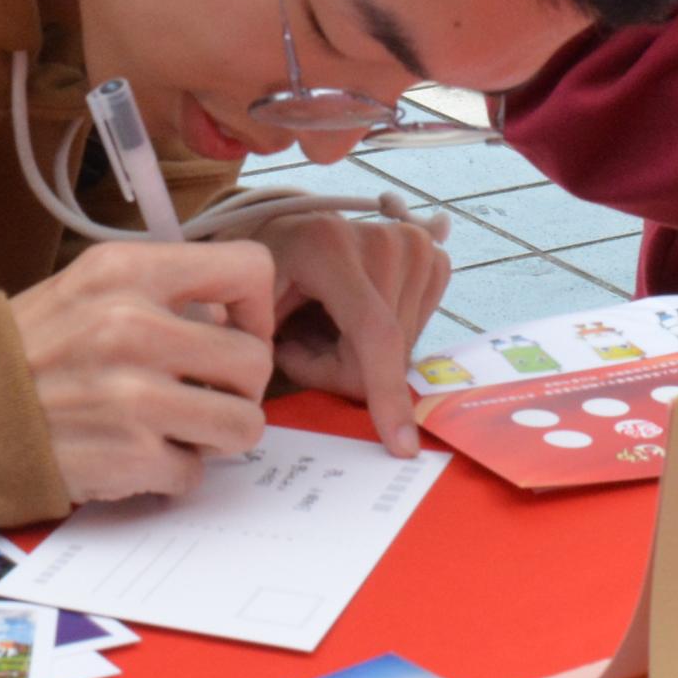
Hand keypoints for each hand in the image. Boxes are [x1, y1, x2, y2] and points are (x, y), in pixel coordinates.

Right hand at [12, 240, 274, 503]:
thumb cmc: (24, 354)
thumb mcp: (86, 290)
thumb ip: (157, 293)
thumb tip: (231, 321)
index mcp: (126, 273)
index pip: (247, 270)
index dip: (257, 309)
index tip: (235, 333)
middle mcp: (134, 326)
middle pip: (256, 360)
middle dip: (238, 387)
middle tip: (203, 395)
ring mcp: (134, 395)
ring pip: (244, 423)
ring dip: (216, 435)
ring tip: (177, 430)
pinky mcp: (128, 456)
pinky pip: (194, 473)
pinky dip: (170, 473)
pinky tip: (133, 456)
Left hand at [243, 212, 451, 452]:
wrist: (286, 231)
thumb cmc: (260, 273)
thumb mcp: (243, 306)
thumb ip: (252, 344)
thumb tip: (259, 396)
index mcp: (329, 245)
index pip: (374, 331)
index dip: (385, 390)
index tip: (401, 446)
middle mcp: (385, 239)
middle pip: (387, 352)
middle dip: (340, 368)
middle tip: (298, 341)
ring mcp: (416, 246)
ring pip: (403, 349)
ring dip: (359, 356)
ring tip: (321, 323)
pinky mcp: (434, 259)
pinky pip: (416, 332)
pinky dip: (383, 342)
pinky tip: (353, 317)